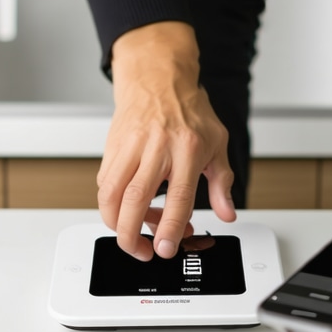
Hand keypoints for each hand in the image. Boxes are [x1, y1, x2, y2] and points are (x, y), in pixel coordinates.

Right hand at [97, 22, 235, 260]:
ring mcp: (131, 146)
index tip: (165, 249)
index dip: (170, 228)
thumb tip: (227, 214)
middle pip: (135, 199)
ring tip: (129, 234)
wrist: (157, 80)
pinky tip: (125, 207)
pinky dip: (110, 203)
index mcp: (188, 149)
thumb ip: (222, 183)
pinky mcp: (112, 147)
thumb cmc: (189, 112)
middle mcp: (157, 148)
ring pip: (110, 192)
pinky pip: (104, 182)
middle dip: (131, 234)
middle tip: (141, 251)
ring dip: (114, 222)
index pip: (178, 197)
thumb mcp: (217, 144)